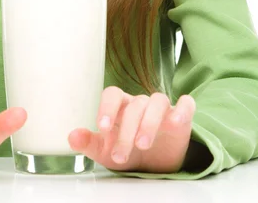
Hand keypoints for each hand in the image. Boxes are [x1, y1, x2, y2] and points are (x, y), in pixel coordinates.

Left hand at [68, 87, 195, 172]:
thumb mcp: (106, 151)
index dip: (107, 107)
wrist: (154, 164)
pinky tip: (176, 121)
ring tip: (143, 144)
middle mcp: (141, 103)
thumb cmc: (127, 151)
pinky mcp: (182, 117)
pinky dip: (183, 108)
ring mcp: (162, 109)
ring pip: (157, 101)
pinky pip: (186, 104)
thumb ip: (89, 142)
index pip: (112, 94)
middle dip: (126, 132)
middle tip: (120, 155)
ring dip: (149, 122)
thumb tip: (71, 137)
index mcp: (121, 106)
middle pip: (134, 106)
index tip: (103, 127)